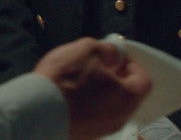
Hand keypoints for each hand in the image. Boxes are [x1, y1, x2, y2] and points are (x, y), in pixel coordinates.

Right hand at [32, 37, 151, 139]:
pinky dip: (90, 104)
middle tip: (99, 65)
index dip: (132, 64)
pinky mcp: (85, 135)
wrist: (36, 110)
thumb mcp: (88, 49)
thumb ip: (107, 50)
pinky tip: (72, 94)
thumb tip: (114, 55)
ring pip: (111, 107)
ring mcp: (102, 130)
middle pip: (128, 95)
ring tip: (82, 78)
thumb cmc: (65, 78)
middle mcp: (119, 118)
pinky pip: (95, 116)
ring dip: (102, 91)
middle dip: (117, 77)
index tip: (115, 56)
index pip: (144, 80)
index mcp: (127, 98)